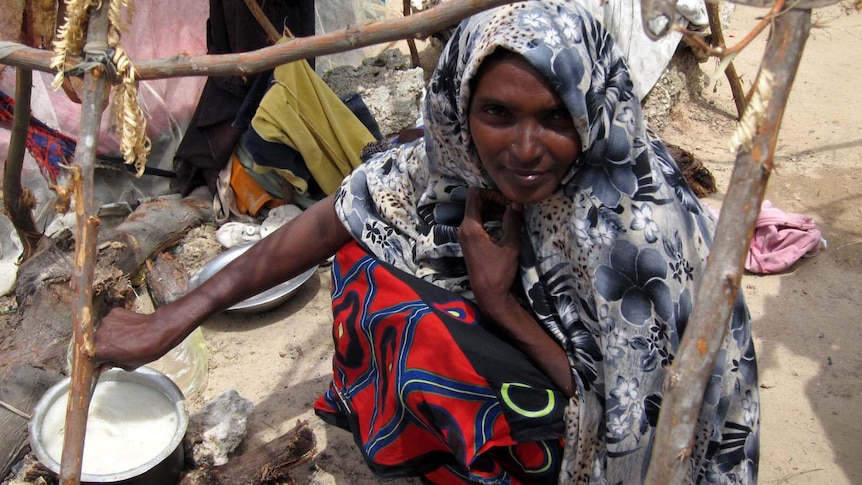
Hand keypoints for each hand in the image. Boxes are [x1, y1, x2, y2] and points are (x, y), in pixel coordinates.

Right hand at [93, 307, 180, 370]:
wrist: (159, 331)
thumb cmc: (146, 351)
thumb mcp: (128, 365)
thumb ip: (112, 365)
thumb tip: (103, 366)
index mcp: (99, 350)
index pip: (90, 358)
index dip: (96, 361)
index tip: (100, 363)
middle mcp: (98, 334)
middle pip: (95, 343)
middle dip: (102, 347)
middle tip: (116, 350)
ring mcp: (105, 321)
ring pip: (103, 330)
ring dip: (109, 335)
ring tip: (125, 338)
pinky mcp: (113, 312)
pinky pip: (111, 321)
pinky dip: (116, 325)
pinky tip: (128, 329)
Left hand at [458, 187, 523, 317]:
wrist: (490, 295)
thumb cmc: (499, 271)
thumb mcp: (510, 245)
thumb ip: (512, 221)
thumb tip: (517, 202)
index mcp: (470, 226)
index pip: (474, 194)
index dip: (492, 193)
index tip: (507, 202)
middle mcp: (464, 229)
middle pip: (476, 202)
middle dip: (495, 201)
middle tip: (512, 208)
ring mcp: (466, 236)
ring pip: (478, 212)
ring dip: (494, 210)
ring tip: (512, 216)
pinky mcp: (471, 243)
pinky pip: (479, 223)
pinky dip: (491, 220)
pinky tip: (505, 226)